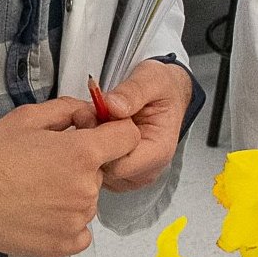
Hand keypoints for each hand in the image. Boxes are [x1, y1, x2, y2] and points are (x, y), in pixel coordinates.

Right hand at [0, 98, 140, 256]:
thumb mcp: (28, 118)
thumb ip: (68, 109)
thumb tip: (89, 113)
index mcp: (82, 153)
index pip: (128, 138)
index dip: (115, 135)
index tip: (102, 138)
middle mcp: (86, 188)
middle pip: (102, 172)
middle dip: (82, 167)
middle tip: (47, 167)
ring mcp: (77, 219)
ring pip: (89, 201)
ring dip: (72, 196)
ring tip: (36, 191)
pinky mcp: (65, 244)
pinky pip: (82, 232)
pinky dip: (68, 224)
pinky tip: (42, 213)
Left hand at [95, 61, 191, 193]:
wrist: (167, 96)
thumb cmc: (162, 91)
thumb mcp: (151, 80)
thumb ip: (133, 92)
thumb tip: (112, 105)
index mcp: (158, 152)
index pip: (118, 164)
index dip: (102, 139)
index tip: (97, 113)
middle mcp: (146, 170)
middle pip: (105, 170)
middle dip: (92, 140)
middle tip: (92, 112)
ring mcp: (131, 177)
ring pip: (97, 171)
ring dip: (90, 144)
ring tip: (97, 118)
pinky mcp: (119, 175)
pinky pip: (96, 169)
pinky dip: (91, 148)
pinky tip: (97, 129)